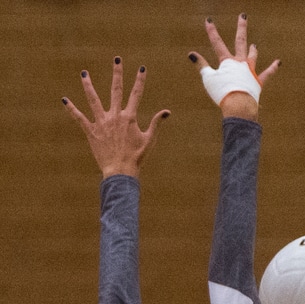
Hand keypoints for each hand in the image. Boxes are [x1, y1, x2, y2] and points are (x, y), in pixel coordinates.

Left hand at [62, 59, 168, 177]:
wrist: (120, 171)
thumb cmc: (136, 157)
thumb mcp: (149, 140)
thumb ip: (156, 124)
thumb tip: (167, 112)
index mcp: (129, 118)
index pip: (136, 95)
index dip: (139, 81)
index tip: (142, 68)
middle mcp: (114, 116)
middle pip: (116, 90)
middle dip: (117, 73)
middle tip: (117, 59)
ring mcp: (101, 123)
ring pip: (93, 99)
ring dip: (88, 85)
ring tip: (84, 73)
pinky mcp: (91, 131)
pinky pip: (79, 118)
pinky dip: (72, 109)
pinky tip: (64, 100)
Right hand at [189, 14, 279, 119]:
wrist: (239, 106)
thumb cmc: (222, 93)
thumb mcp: (208, 79)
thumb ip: (201, 65)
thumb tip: (191, 54)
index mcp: (227, 61)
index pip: (217, 43)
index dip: (212, 31)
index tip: (209, 20)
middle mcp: (240, 63)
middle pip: (240, 41)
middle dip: (241, 28)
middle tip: (243, 16)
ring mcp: (250, 72)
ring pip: (252, 57)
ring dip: (253, 50)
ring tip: (254, 45)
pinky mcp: (258, 82)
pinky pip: (267, 73)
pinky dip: (273, 68)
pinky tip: (278, 62)